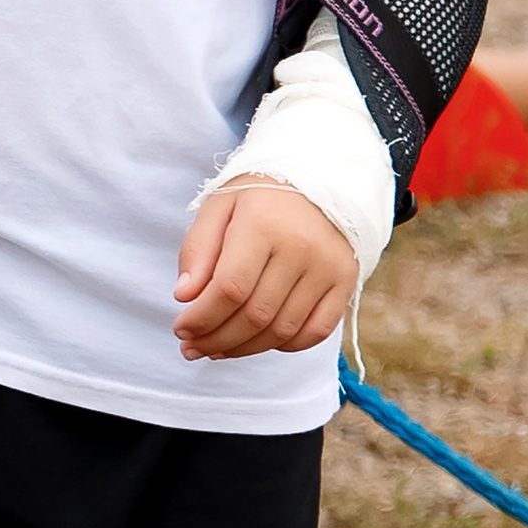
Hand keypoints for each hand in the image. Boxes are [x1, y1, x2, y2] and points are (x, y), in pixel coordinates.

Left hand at [173, 181, 356, 359]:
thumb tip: (185, 297)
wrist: (321, 178)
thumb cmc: (260, 196)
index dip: (202, 318)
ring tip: (218, 349)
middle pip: (255, 315)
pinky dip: (285, 346)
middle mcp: (301, 248)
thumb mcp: (219, 208)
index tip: (181, 329)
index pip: (230, 289)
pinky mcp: (345, 282)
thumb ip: (197, 250)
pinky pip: (316, 332)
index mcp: (263, 225)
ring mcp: (328, 268)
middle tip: (193, 348)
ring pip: (282, 330)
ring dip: (244, 349)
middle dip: (216, 340)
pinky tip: (259, 342)